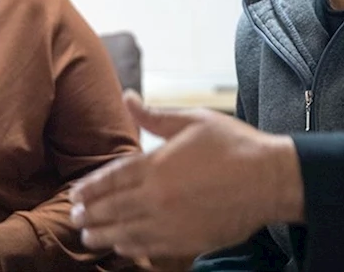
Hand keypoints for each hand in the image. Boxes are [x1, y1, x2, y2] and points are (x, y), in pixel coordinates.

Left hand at [69, 91, 303, 258]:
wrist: (269, 179)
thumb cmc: (235, 145)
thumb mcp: (193, 120)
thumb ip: (155, 116)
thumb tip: (127, 97)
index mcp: (156, 165)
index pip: (111, 178)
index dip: (90, 188)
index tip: (75, 194)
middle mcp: (158, 196)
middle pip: (112, 208)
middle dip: (89, 214)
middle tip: (74, 217)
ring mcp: (171, 222)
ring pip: (126, 231)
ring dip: (103, 234)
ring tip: (88, 237)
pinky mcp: (187, 240)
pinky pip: (149, 247)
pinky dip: (130, 247)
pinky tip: (121, 246)